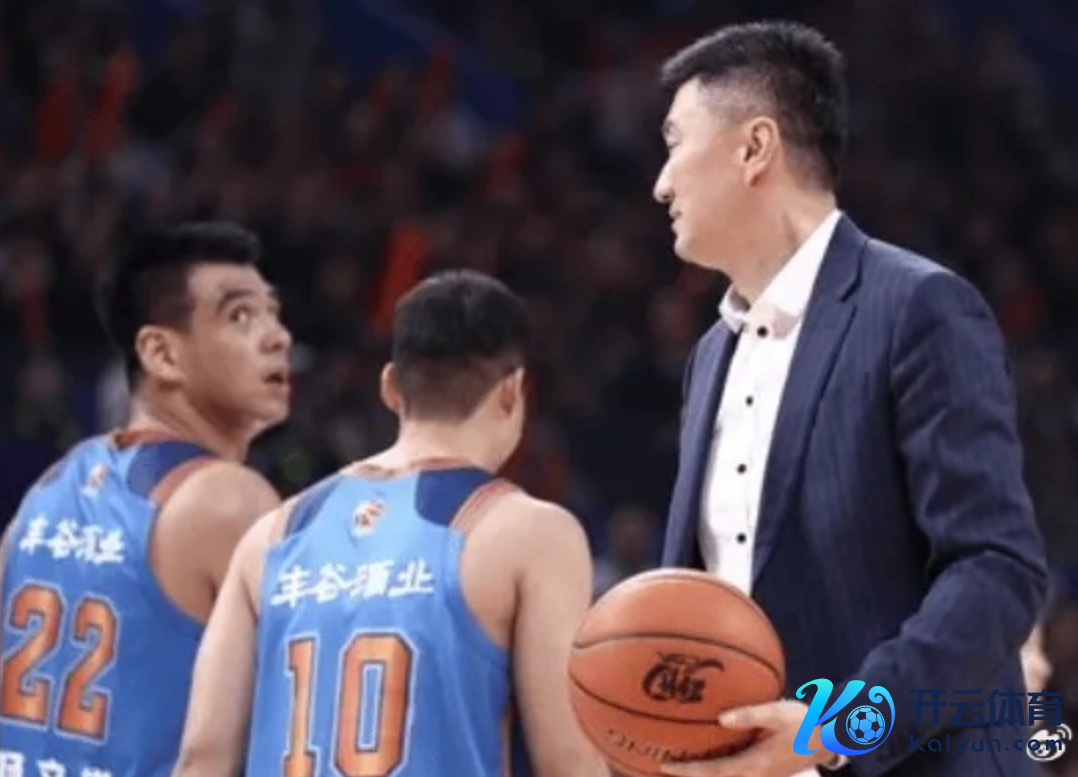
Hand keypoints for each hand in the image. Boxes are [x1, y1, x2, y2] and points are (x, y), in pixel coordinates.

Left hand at [660, 700, 838, 776]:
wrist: (832, 739)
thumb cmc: (804, 722)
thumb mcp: (778, 713)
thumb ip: (750, 715)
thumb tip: (721, 718)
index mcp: (754, 765)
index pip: (714, 772)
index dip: (688, 770)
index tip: (664, 764)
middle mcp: (755, 776)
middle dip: (690, 776)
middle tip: (662, 767)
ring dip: (703, 774)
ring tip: (679, 764)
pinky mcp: (766, 772)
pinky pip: (734, 774)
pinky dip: (717, 769)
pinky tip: (708, 757)